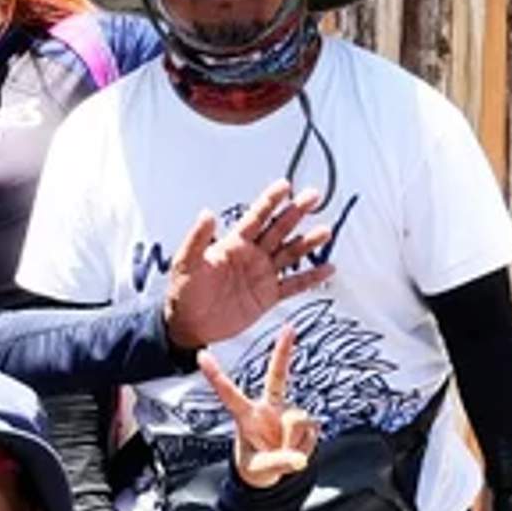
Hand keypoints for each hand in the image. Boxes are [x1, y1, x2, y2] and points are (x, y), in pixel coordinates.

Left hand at [159, 182, 333, 350]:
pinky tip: (327, 269)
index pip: (256, 217)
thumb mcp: (186, 264)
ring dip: (308, 242)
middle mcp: (252, 256)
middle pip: (279, 229)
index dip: (270, 201)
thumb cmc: (184, 293)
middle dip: (296, 212)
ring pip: (290, 254)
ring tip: (325, 231)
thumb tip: (206, 214)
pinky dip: (311, 278)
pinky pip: (294, 285)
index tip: (285, 185)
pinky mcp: (268, 296)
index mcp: (233, 245)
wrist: (189, 325)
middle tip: (313, 196)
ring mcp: (262, 275)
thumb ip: (197, 240)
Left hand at [193, 322, 320, 487]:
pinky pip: (312, 432)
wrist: (272, 475)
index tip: (200, 355)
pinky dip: (307, 445)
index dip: (216, 375)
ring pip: (299, 420)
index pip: (229, 393)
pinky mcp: (305, 422)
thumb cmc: (256, 466)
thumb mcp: (261, 470)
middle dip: (283, 352)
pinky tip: (297, 449)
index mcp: (246, 416)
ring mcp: (287, 413)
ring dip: (296, 441)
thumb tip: (299, 459)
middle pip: (277, 376)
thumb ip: (279, 463)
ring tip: (284, 452)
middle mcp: (267, 408)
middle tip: (289, 328)